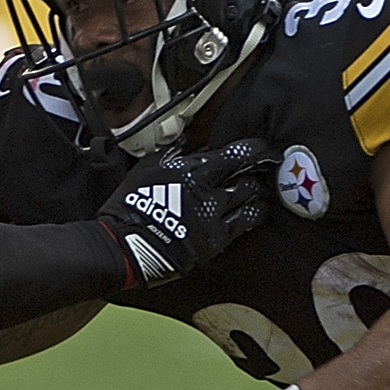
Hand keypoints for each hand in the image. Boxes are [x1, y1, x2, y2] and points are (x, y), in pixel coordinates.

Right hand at [95, 139, 276, 288]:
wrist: (124, 244)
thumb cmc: (131, 204)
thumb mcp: (148, 167)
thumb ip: (174, 154)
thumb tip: (189, 145)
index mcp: (194, 171)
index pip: (238, 154)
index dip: (256, 149)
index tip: (262, 148)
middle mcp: (210, 193)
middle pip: (249, 177)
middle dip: (259, 171)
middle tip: (265, 168)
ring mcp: (215, 218)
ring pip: (251, 200)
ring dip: (257, 193)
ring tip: (258, 190)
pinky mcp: (215, 242)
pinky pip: (244, 225)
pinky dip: (253, 215)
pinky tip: (255, 211)